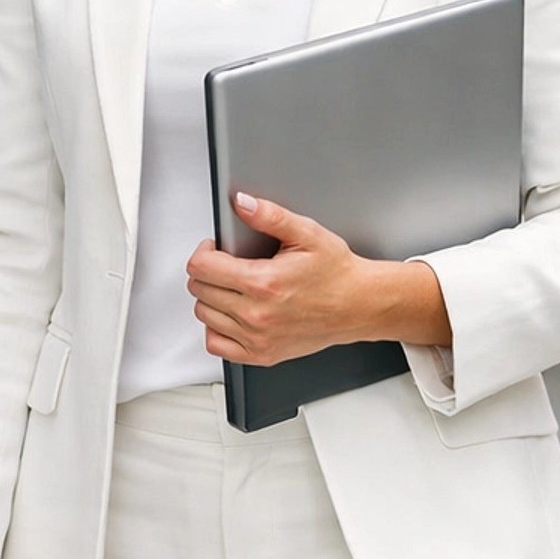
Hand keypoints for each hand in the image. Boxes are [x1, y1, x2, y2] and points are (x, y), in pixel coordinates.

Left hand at [186, 193, 451, 362]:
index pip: (202, 268)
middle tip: (226, 263)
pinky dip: (217, 328)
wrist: (360, 305)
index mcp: (263, 282)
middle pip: (199, 290)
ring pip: (204, 315)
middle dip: (207, 271)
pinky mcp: (262, 354)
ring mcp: (258, 338)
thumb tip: (243, 204)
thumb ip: (270, 216)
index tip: (215, 248)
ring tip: (232, 286)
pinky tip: (232, 314)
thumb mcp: (307, 234)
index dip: (204, 251)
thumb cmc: (337, 273)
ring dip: (211, 298)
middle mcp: (257, 314)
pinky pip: (217, 344)